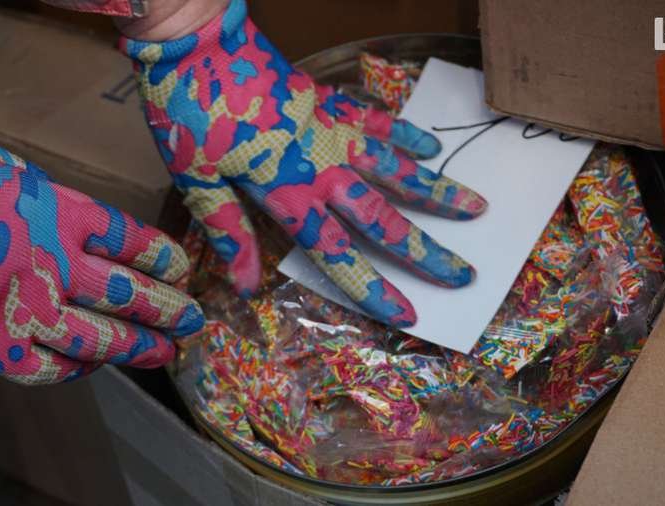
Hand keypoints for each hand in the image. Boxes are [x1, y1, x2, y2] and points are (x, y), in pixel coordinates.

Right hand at [0, 131, 203, 384]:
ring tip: (165, 352)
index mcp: (61, 213)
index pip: (133, 242)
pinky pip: (49, 368)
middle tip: (194, 320)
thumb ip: (45, 199)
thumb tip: (69, 217)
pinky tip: (96, 366)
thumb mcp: (3, 170)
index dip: (163, 260)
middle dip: (168, 309)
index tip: (181, 271)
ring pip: (100, 337)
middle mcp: (55, 264)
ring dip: (139, 346)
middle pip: (129, 294)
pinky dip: (79, 369)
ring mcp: (26, 308)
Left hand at [121, 0, 486, 326]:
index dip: (374, 288)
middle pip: (384, 219)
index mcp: (289, 194)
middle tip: (464, 273)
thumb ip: (230, 232)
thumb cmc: (189, 110)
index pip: (339, 254)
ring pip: (397, 169)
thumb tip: (247, 288)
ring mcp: (332, 131)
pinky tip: (430, 145)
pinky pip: (377, 121)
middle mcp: (323, 168)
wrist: (198, 38)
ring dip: (437, 191)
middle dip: (426, 251)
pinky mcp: (329, 101)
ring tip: (476, 208)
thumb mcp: (197, 179)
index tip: (410, 314)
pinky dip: (405, 133)